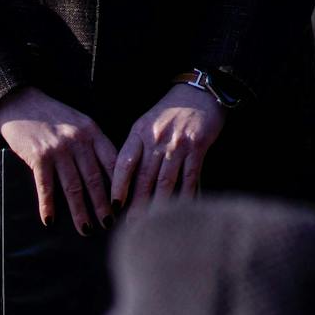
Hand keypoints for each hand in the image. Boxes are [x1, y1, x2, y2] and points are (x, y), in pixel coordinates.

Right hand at [0, 86, 119, 233]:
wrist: (21, 103)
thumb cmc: (52, 116)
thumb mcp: (79, 124)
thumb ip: (91, 144)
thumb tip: (103, 177)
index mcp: (93, 132)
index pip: (112, 162)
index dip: (120, 184)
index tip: (126, 203)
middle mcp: (79, 140)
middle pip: (95, 178)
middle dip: (103, 204)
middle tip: (110, 224)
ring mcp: (59, 148)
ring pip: (73, 186)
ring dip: (80, 211)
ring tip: (87, 229)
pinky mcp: (38, 156)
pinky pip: (45, 185)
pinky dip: (48, 205)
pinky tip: (50, 220)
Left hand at [111, 83, 225, 210]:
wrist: (201, 91)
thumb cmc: (171, 110)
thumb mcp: (147, 123)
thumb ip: (136, 147)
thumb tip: (125, 180)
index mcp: (140, 132)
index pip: (124, 162)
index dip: (118, 186)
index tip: (114, 205)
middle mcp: (157, 138)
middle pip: (144, 176)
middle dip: (137, 202)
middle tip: (132, 224)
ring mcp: (178, 143)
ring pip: (166, 179)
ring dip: (158, 203)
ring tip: (152, 221)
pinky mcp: (198, 146)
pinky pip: (190, 175)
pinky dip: (187, 193)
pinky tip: (183, 206)